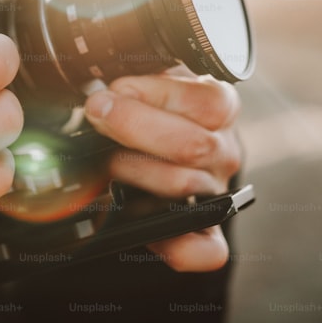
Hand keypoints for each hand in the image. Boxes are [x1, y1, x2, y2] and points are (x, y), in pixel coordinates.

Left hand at [84, 67, 241, 271]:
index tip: (114, 89)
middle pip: (191, 145)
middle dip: (133, 127)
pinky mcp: (205, 229)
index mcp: (219, 107)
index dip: (151, 94)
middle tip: (98, 114)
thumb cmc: (155, 106)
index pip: (204, 101)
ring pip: (182, 186)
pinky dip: (179, 247)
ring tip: (107, 159)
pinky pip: (206, 249)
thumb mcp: (152, 77)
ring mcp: (217, 190)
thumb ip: (136, 74)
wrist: (171, 142)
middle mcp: (224, 150)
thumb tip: (97, 79)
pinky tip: (150, 233)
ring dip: (134, 171)